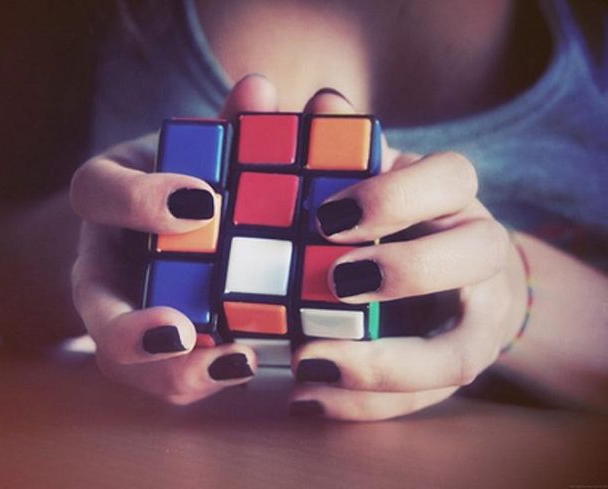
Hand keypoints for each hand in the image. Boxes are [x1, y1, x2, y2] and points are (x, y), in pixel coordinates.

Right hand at [69, 75, 278, 404]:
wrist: (161, 225)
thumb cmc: (183, 177)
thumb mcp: (201, 146)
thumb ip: (230, 125)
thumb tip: (258, 92)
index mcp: (106, 200)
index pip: (97, 191)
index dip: (141, 200)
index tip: (203, 202)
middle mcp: (103, 264)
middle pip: (94, 310)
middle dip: (133, 331)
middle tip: (184, 331)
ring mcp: (123, 314)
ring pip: (124, 363)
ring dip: (175, 372)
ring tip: (238, 360)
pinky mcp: (155, 350)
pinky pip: (166, 378)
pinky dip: (205, 378)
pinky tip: (252, 362)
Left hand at [289, 90, 527, 420]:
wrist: (444, 280)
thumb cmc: (391, 221)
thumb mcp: (362, 179)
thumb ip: (335, 144)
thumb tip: (320, 103)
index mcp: (451, 197)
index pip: (451, 176)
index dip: (395, 193)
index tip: (326, 216)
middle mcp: (477, 253)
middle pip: (476, 252)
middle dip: (407, 269)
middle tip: (335, 281)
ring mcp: (475, 319)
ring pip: (458, 351)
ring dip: (384, 365)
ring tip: (307, 364)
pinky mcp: (451, 371)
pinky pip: (420, 400)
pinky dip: (362, 405)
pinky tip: (305, 398)